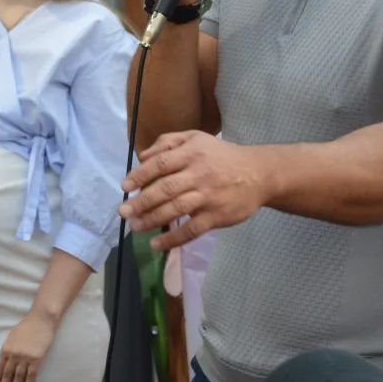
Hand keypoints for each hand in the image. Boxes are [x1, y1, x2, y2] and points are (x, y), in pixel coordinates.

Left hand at [0, 308, 55, 381]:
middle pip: (7, 374)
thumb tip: (5, 362)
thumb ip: (8, 349)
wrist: (41, 320)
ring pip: (18, 377)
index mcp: (6, 348)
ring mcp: (25, 358)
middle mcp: (14, 355)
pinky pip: (31, 376)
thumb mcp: (12, 337)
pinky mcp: (36, 360)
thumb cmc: (27, 327)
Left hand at [120, 130, 270, 251]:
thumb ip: (168, 142)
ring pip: (176, 209)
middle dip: (141, 202)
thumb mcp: (196, 137)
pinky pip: (192, 229)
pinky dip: (174, 239)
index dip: (140, 175)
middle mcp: (198, 174)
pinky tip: (157, 244)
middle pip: (165, 189)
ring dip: (152, 219)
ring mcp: (208, 196)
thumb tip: (142, 156)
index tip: (125, 187)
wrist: (259, 173)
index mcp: (191, 153)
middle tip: (123, 212)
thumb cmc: (221, 155)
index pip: (160, 164)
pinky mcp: (217, 215)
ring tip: (135, 227)